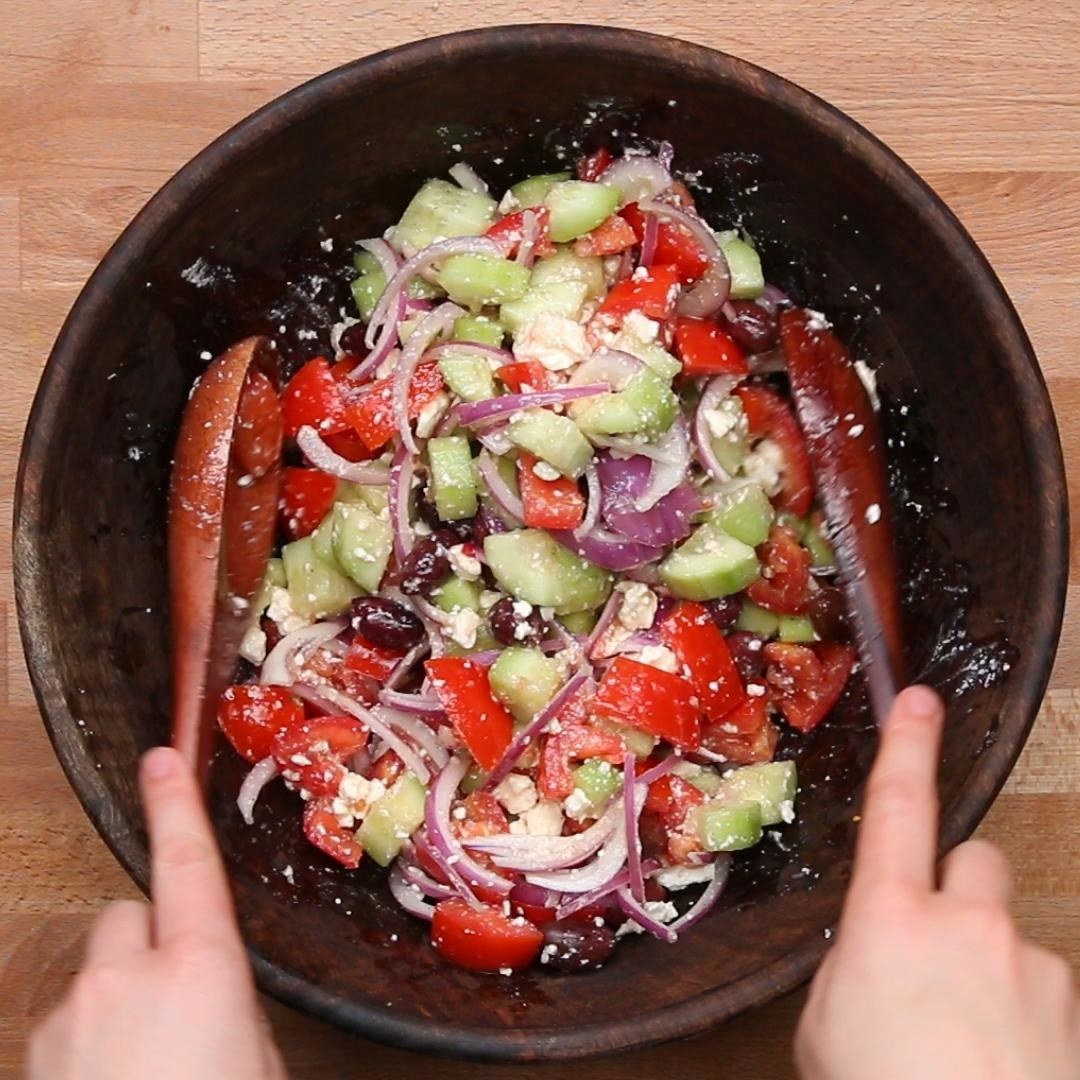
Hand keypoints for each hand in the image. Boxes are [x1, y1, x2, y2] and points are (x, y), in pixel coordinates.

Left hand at [27, 747, 286, 1079]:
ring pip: (101, 968)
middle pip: (134, 915)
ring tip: (149, 1062)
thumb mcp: (258, 1063)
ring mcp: (70, 1013)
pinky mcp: (35, 1049)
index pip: (187, 862)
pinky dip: (93, 1035)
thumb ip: (233, 1012)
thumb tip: (209, 996)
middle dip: (155, 939)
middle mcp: (126, 975)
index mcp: (200, 968)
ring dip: (122, 995)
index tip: (162, 758)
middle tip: (183, 1000)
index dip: (176, 802)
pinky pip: (72, 1015)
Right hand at [795, 685, 1079, 1079]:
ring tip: (966, 1039)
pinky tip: (999, 1063)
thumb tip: (882, 948)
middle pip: (975, 859)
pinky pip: (1043, 989)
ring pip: (1009, 933)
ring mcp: (1032, 965)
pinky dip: (1023, 1016)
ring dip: (992, 965)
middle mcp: (968, 924)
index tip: (919, 696)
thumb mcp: (826, 1027)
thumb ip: (855, 966)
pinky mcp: (1074, 1007)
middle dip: (958, 889)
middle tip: (937, 950)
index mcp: (890, 918)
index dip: (907, 745)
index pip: (899, 806)